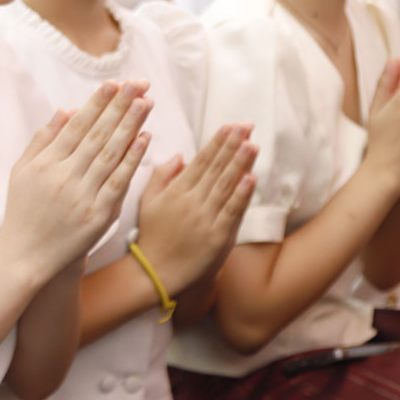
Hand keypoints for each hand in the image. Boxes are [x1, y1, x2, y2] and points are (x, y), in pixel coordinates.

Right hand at [0, 81, 153, 276]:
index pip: (76, 126)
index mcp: (45, 164)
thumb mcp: (22, 172)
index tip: (113, 83)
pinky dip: (133, 159)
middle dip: (119, 106)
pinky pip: (119, 182)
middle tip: (137, 83)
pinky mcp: (98, 216)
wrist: (26, 257)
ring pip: (111, 154)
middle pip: (97, 135)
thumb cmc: (23, 211)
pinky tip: (146, 138)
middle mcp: (64, 177)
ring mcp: (83, 197)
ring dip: (130, 125)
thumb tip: (65, 111)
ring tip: (146, 102)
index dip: (96, 103)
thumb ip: (42, 140)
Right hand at [135, 123, 257, 293]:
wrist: (156, 273)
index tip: (230, 126)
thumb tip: (181, 156)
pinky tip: (250, 178)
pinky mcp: (218, 237)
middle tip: (246, 126)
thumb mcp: (147, 202)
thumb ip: (161, 176)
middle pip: (216, 169)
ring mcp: (205, 219)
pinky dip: (241, 195)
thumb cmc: (152, 236)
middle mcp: (191, 202)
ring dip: (240, 164)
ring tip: (252, 144)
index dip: (217, 142)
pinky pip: (232, 212)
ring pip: (225, 186)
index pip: (201, 161)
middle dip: (232, 145)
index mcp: (176, 192)